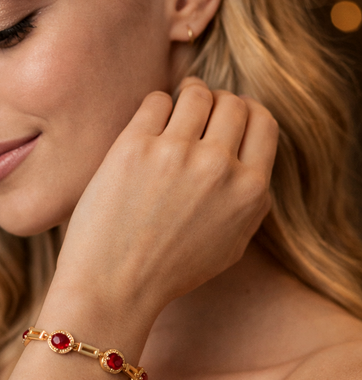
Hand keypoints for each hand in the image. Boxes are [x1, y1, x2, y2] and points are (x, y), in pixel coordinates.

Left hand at [54, 77, 278, 321]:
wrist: (114, 286)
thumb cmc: (169, 271)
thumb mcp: (231, 246)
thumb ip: (250, 203)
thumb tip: (250, 163)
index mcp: (250, 191)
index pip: (264, 123)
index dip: (247, 112)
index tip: (229, 115)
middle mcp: (219, 167)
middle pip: (232, 102)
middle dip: (217, 102)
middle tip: (198, 111)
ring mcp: (177, 153)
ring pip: (196, 94)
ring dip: (188, 96)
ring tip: (174, 111)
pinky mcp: (135, 147)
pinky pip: (156, 100)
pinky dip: (155, 107)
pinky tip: (147, 128)